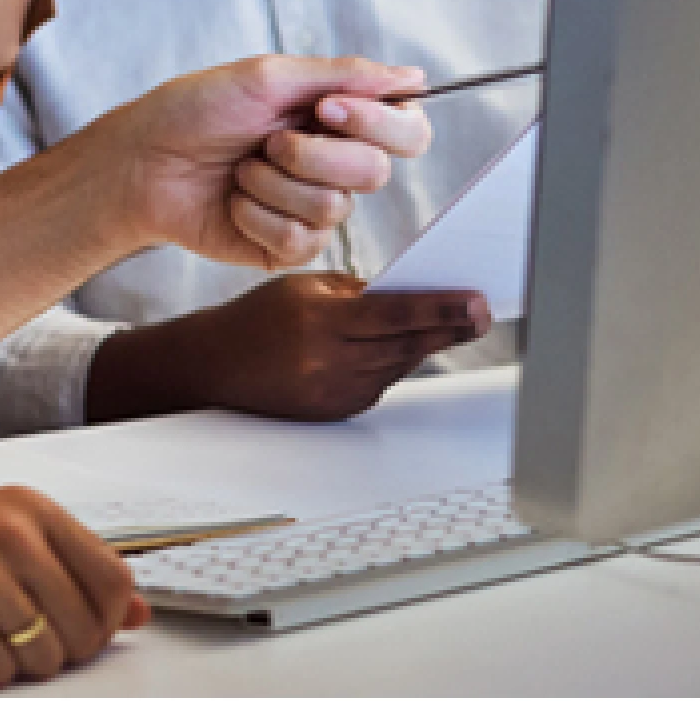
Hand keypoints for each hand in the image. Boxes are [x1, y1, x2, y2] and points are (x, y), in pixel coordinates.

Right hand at [0, 487, 145, 686]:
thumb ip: (63, 570)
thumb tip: (137, 611)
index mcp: (24, 507)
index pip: (114, 581)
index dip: (100, 626)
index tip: (67, 633)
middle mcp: (4, 527)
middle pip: (84, 630)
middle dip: (50, 653)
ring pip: (42, 657)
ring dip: (6, 666)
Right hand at [89, 275, 491, 424]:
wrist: (215, 368)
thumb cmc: (259, 318)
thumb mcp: (305, 287)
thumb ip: (358, 293)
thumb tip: (411, 297)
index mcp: (320, 321)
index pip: (395, 313)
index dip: (441, 308)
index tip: (477, 301)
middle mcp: (329, 362)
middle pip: (406, 343)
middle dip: (449, 327)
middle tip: (483, 312)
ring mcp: (334, 393)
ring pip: (399, 365)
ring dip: (428, 343)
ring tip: (458, 321)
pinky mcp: (337, 412)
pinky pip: (381, 383)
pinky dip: (397, 362)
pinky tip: (411, 345)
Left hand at [101, 56, 433, 270]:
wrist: (142, 160)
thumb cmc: (197, 109)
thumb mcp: (268, 77)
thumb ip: (344, 76)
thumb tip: (414, 77)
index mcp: (338, 118)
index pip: (407, 129)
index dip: (380, 123)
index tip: (325, 110)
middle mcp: (333, 163)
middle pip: (376, 172)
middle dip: (313, 154)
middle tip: (267, 140)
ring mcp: (311, 208)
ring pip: (334, 207)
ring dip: (273, 182)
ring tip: (240, 168)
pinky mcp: (285, 246)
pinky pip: (301, 240)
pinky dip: (257, 214)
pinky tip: (233, 200)